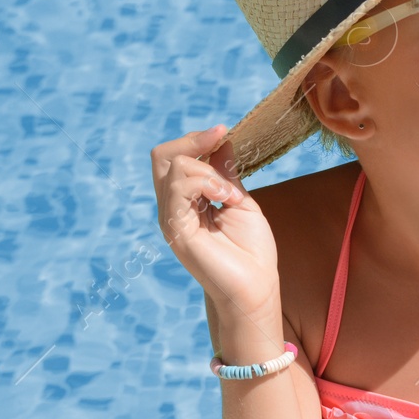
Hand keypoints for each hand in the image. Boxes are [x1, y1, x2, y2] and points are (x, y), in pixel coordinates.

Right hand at [149, 125, 277, 317]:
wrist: (257, 288)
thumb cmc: (252, 251)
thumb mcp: (240, 201)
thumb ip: (226, 173)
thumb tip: (221, 140)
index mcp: (185, 200)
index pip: (174, 156)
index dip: (196, 139)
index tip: (224, 131)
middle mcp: (172, 207)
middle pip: (162, 155)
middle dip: (193, 140)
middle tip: (221, 140)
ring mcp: (171, 219)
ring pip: (173, 167)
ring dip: (210, 172)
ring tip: (232, 194)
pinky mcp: (176, 231)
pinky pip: (179, 189)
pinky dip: (207, 184)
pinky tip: (227, 199)